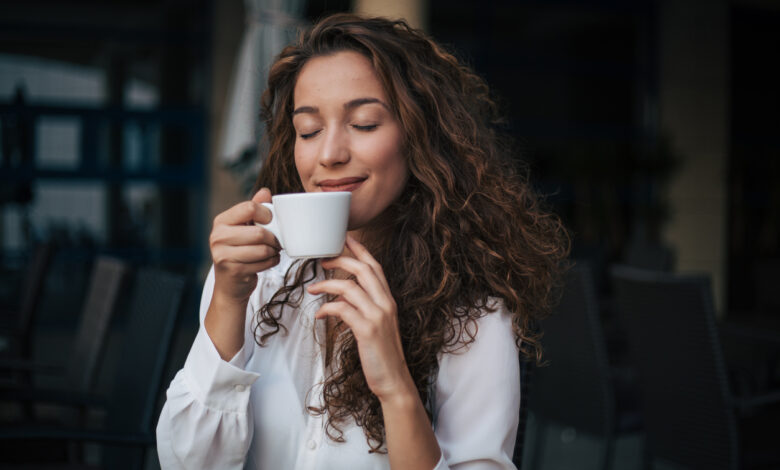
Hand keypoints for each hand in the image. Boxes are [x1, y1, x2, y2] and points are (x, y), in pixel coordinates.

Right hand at [209, 188, 281, 306]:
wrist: (230, 285)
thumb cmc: (240, 252)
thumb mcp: (244, 228)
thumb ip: (254, 209)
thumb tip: (265, 192)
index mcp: (221, 221)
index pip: (249, 208)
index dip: (266, 214)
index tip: (270, 222)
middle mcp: (218, 237)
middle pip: (259, 232)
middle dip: (274, 238)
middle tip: (276, 242)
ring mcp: (223, 255)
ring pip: (263, 249)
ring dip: (273, 251)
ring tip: (272, 251)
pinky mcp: (233, 270)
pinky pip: (263, 263)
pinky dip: (271, 262)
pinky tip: (267, 261)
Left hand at [307, 235, 414, 401]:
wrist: (393, 380)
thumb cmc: (381, 354)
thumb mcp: (375, 325)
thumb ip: (362, 308)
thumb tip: (341, 298)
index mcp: (388, 300)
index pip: (375, 266)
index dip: (359, 250)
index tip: (344, 238)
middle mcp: (385, 303)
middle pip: (362, 269)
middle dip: (340, 259)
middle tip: (321, 260)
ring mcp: (377, 316)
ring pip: (349, 286)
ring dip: (326, 284)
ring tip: (312, 288)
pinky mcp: (367, 330)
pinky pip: (342, 309)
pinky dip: (327, 308)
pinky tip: (320, 315)